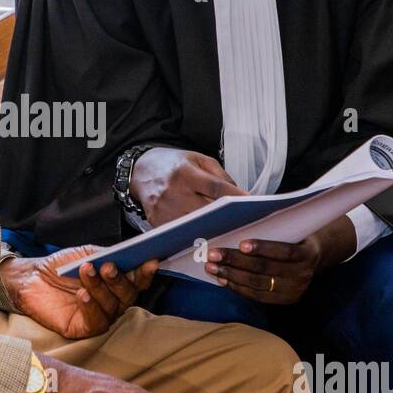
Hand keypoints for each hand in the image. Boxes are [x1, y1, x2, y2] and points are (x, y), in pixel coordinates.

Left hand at [1, 246, 159, 339]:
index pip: (137, 281)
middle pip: (127, 296)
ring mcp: (99, 316)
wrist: (32, 278)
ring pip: (111, 307)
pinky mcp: (83, 329)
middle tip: (108, 266)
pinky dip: (90, 307)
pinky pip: (95, 322)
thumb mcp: (87, 254)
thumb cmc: (62, 266)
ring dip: (99, 288)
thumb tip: (130, 253)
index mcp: (116, 284)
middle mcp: (112, 303)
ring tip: (86, 271)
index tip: (150, 261)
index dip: (146, 273)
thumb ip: (109, 255)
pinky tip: (82, 294)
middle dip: (119, 280)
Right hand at [129, 147, 243, 226]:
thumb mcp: (198, 159)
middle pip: (206, 210)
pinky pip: (181, 232)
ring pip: (195, 226)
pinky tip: (207, 233)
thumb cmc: (173, 164)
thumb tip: (240, 195)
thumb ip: (220, 175)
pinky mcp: (157, 222)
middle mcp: (173, 192)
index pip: (215, 187)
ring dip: (213, 228)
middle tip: (244, 221)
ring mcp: (163, 210)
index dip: (234, 196)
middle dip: (226, 216)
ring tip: (229, 229)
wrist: (141, 171)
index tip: (251, 203)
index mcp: (184, 173)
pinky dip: (195, 233)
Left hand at [203, 215, 356, 303]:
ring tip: (211, 266)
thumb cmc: (294, 237)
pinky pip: (257, 296)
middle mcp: (303, 275)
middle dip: (236, 261)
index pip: (284, 251)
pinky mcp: (284, 301)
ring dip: (231, 275)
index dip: (262, 248)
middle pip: (265, 269)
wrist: (312, 258)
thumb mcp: (291, 229)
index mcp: (308, 253)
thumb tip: (239, 218)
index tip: (241, 243)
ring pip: (257, 284)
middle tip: (213, 254)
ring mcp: (294, 291)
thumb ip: (273, 227)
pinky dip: (237, 287)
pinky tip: (222, 278)